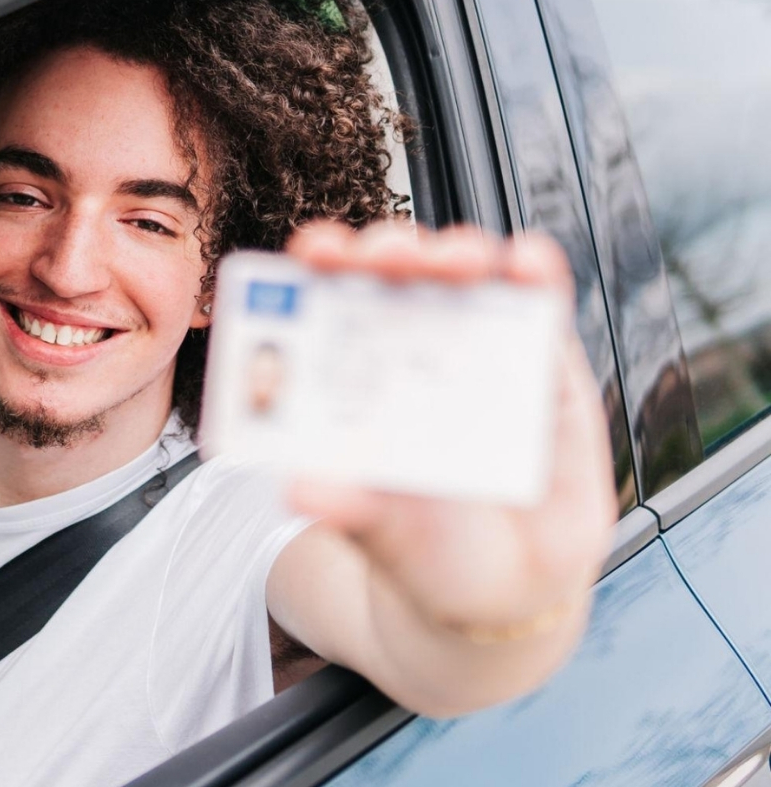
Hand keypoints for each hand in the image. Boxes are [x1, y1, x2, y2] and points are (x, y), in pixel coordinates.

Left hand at [282, 220, 617, 637]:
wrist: (507, 591)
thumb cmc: (424, 550)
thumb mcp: (381, 531)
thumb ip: (346, 506)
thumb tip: (299, 491)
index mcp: (353, 376)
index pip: (326, 300)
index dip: (319, 265)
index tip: (313, 251)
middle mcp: (410, 350)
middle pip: (396, 276)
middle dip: (390, 252)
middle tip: (388, 257)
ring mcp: (479, 348)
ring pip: (466, 277)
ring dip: (459, 253)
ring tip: (455, 261)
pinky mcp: (544, 361)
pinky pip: (539, 304)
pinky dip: (535, 272)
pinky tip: (526, 261)